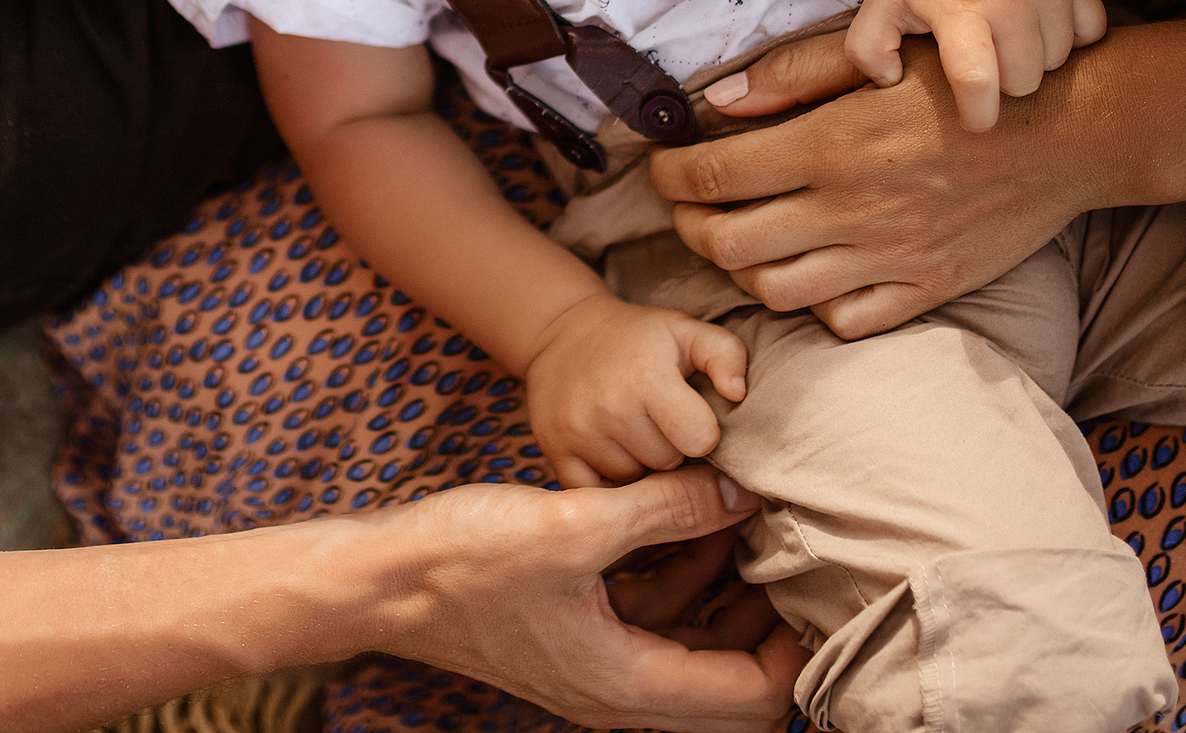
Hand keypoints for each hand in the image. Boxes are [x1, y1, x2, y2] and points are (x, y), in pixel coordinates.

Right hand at [372, 465, 806, 731]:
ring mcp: (599, 665)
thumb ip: (665, 507)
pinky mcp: (578, 633)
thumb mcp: (574, 525)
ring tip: (739, 515)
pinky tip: (685, 515)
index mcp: (630, 686)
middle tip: (783, 550)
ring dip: (724, 592)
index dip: (796, 643)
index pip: (757, 697)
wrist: (376, 579)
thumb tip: (738, 488)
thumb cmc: (461, 562)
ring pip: (695, 645)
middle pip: (735, 684)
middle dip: (767, 621)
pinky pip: (653, 618)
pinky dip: (680, 577)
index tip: (809, 577)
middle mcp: (622, 691)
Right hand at [526, 295, 747, 487]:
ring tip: (634, 434)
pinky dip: (609, 481)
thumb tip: (738, 394)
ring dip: (641, 468)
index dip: (703, 432)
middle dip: (672, 450)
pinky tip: (611, 452)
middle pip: (667, 465)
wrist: (563, 333)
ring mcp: (577, 432)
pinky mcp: (554, 450)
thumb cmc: (639, 338)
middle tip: (660, 423)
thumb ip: (725, 354)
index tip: (692, 418)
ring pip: (635, 484)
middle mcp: (608, 407)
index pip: (699, 439)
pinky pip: (598, 494)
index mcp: (646, 377)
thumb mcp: (686, 331)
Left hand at [660, 29, 1093, 338]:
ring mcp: (887, 258)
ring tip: (740, 239)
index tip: (661, 167)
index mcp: (832, 144)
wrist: (1068, 132)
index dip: (671, 175)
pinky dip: (812, 303)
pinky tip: (810, 270)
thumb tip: (717, 98)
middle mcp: (851, 209)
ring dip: (741, 269)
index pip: (715, 174)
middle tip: (689, 207)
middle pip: (728, 244)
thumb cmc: (967, 82)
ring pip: (775, 290)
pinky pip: (842, 320)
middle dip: (690, 227)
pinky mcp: (925, 289)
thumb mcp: (879, 58)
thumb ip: (794, 76)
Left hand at [840, 0, 1104, 131]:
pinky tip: (1041, 22)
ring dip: (1036, 58)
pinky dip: (1071, 36)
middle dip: (1004, 81)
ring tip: (1009, 35)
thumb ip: (867, 49)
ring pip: (1058, 61)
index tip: (973, 118)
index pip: (977, 81)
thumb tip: (890, 82)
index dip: (977, 114)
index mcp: (957, 6)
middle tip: (986, 57)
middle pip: (1024, 81)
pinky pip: (1091, 34)